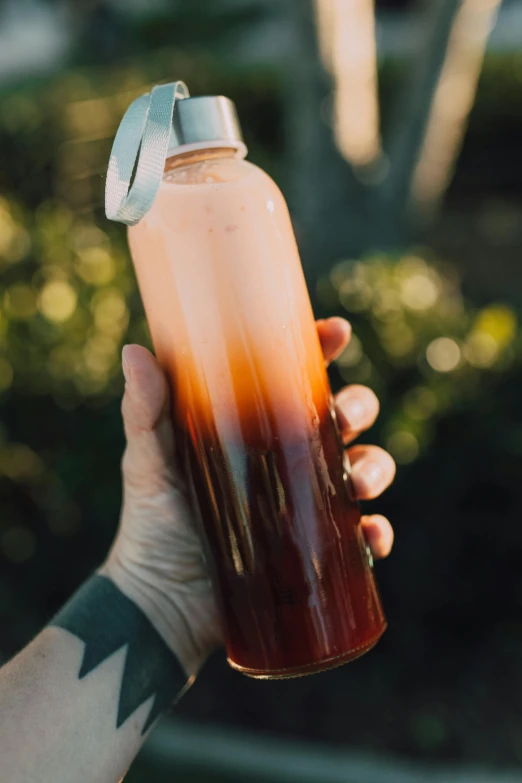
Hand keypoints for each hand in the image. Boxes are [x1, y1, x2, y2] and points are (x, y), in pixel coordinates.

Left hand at [101, 317, 395, 674]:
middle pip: (342, 418)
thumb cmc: (152, 523)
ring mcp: (307, 503)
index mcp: (255, 427)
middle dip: (358, 407)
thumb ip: (144, 411)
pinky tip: (370, 535)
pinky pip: (363, 537)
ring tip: (359, 484)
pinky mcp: (318, 549)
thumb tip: (134, 350)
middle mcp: (287, 458)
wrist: (161, 601)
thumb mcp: (147, 462)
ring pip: (364, 469)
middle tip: (345, 418)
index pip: (294, 377)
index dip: (321, 349)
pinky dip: (376, 532)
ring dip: (376, 467)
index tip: (335, 332)